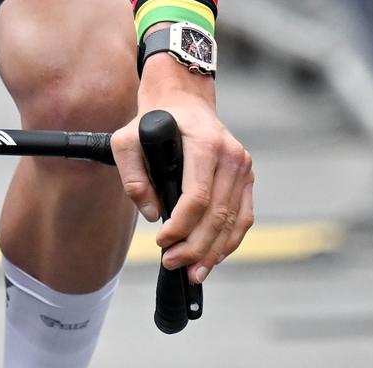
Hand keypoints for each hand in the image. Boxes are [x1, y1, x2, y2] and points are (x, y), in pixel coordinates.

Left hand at [110, 56, 253, 285]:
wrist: (184, 100)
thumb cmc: (156, 121)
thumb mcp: (127, 139)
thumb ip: (132, 176)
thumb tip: (152, 214)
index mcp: (205, 143)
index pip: (198, 196)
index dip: (180, 226)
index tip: (161, 241)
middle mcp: (231, 154)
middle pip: (217, 214)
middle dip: (194, 246)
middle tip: (172, 263)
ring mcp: (243, 166)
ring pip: (234, 220)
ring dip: (214, 251)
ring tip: (194, 272)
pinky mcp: (246, 177)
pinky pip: (243, 216)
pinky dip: (230, 241)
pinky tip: (212, 257)